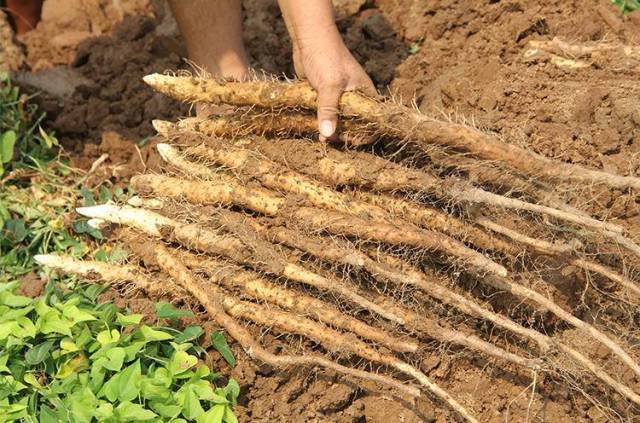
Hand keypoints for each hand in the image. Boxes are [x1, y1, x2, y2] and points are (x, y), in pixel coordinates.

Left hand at [278, 0, 374, 140]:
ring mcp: (339, 98)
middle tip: (327, 140)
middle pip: (352, 124)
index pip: (370, 121)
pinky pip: (323, 114)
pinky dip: (318, 122)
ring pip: (336, 120)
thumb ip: (329, 111)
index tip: (345, 140)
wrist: (309, 39)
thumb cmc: (326, 57)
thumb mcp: (330, 86)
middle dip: (342, 134)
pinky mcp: (324, 97)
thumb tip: (327, 135)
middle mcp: (354, 98)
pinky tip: (311, 129)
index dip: (361, 134)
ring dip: (328, 130)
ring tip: (318, 138)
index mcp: (365, 94)